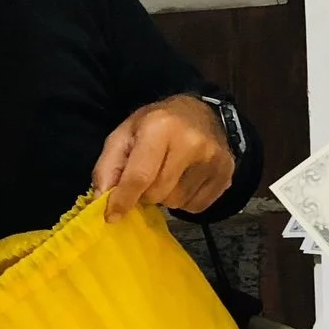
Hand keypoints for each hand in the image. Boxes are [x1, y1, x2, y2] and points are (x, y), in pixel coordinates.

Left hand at [92, 95, 234, 222]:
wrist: (201, 112)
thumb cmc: (157, 124)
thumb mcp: (124, 135)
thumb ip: (108, 167)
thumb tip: (101, 201)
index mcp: (161, 128)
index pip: (140, 176)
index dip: (123, 200)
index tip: (112, 216)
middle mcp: (192, 142)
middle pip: (158, 193)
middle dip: (146, 194)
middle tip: (146, 179)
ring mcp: (213, 159)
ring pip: (178, 202)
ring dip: (167, 197)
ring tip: (169, 176)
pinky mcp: (227, 173)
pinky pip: (198, 207)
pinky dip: (186, 200)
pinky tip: (186, 181)